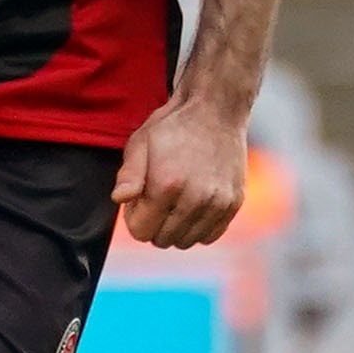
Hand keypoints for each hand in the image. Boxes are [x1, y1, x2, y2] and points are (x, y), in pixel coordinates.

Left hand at [112, 96, 249, 248]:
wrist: (216, 110)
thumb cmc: (173, 127)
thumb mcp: (140, 143)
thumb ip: (128, 175)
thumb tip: (120, 199)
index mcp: (167, 184)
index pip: (141, 232)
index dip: (135, 216)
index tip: (140, 198)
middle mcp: (195, 199)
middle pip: (163, 240)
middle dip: (154, 222)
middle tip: (158, 196)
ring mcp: (218, 203)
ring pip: (186, 241)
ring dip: (176, 227)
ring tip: (176, 199)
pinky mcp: (233, 203)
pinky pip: (209, 236)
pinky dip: (198, 227)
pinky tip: (193, 205)